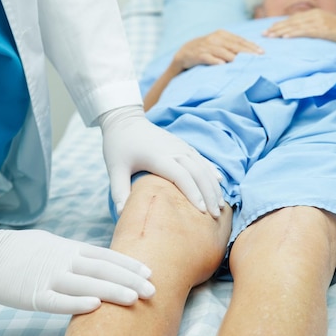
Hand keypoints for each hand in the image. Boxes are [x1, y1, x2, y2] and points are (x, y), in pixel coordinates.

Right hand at [0, 214, 154, 314]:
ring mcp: (48, 276)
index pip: (105, 255)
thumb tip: (94, 261)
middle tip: (152, 289)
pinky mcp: (31, 293)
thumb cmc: (18, 249)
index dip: (128, 264)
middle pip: (102, 269)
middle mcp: (63, 260)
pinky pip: (57, 300)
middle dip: (129, 279)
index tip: (149, 271)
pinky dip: (76, 302)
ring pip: (86, 283)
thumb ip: (72, 253)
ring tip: (135, 298)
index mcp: (68, 248)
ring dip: (112, 290)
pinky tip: (95, 306)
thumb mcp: (51, 244)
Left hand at [99, 105, 223, 217]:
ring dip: (213, 185)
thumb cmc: (118, 146)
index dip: (193, 193)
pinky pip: (201, 158)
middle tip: (215, 215)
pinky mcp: (182, 144)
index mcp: (158, 157)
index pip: (181, 176)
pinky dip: (211, 170)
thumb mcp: (114, 168)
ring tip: (220, 205)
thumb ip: (119, 191)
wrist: (124, 120)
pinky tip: (219, 181)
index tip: (201, 211)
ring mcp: (180, 146)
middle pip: (198, 173)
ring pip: (203, 166)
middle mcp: (174, 150)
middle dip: (209, 194)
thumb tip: (122, 214)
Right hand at [172, 29, 262, 73]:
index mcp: (222, 34)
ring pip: (223, 52)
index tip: (262, 52)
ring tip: (244, 63)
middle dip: (247, 52)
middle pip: (234, 45)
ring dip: (234, 57)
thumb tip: (252, 50)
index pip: (239, 40)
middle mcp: (215, 38)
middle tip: (258, 58)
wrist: (185, 52)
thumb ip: (232, 46)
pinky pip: (208, 58)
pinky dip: (215, 61)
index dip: (251, 46)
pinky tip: (222, 65)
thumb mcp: (219, 44)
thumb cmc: (206, 49)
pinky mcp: (198, 55)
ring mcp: (206, 46)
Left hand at [263, 9, 335, 44]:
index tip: (269, 29)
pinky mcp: (323, 29)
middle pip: (291, 21)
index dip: (280, 23)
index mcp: (315, 13)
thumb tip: (300, 33)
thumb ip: (313, 28)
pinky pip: (305, 32)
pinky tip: (285, 38)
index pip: (293, 18)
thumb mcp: (325, 28)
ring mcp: (319, 22)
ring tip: (270, 36)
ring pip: (296, 26)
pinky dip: (294, 34)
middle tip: (263, 34)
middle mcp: (315, 15)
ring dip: (281, 31)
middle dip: (276, 27)